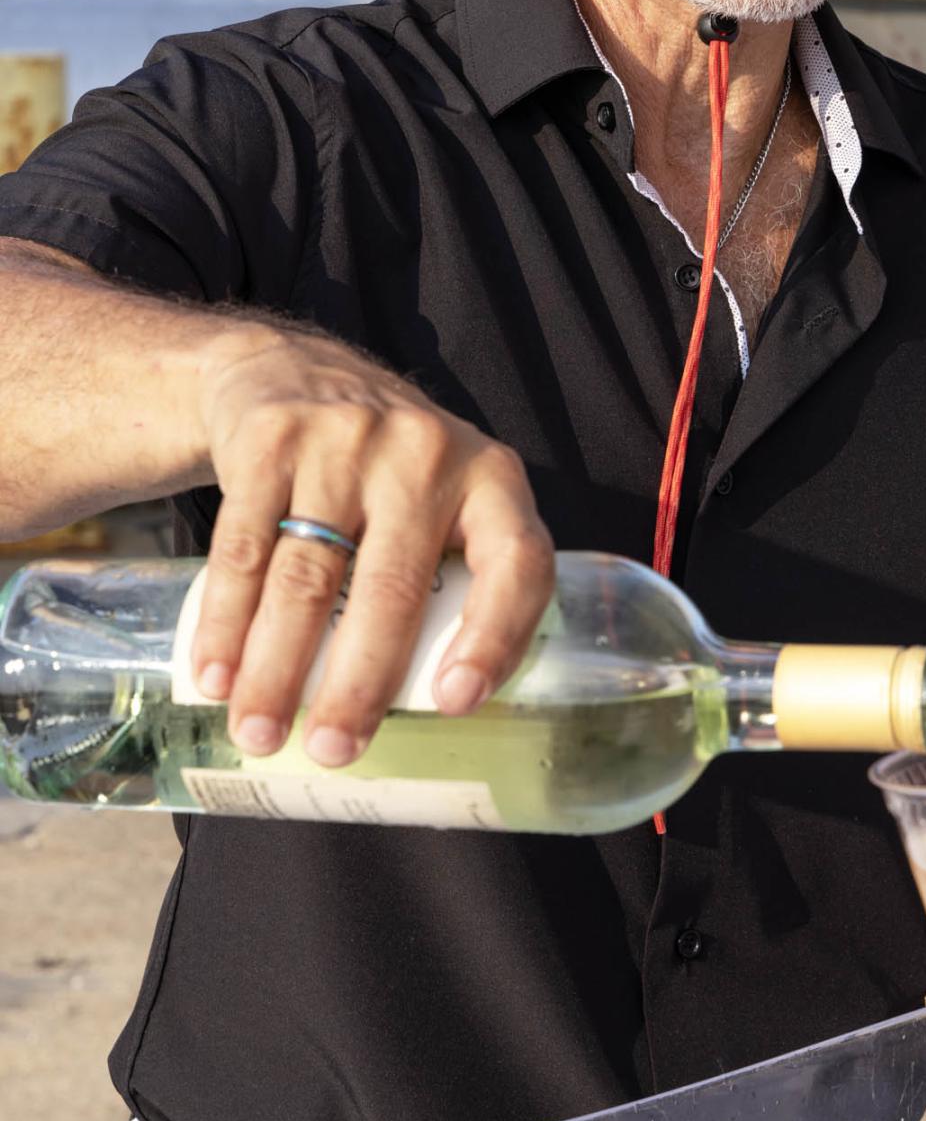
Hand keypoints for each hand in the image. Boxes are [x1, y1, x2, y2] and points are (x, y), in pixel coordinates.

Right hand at [191, 323, 553, 766]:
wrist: (293, 370)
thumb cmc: (389, 471)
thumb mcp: (448, 497)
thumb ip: (455, 576)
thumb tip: (439, 722)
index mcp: (491, 479)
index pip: (516, 560)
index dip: (495, 635)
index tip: (455, 700)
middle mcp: (425, 453)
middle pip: (394, 586)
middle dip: (359, 684)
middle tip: (334, 751)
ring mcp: (346, 439)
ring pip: (310, 576)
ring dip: (278, 668)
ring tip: (259, 732)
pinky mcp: (270, 439)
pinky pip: (245, 547)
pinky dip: (225, 620)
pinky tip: (214, 674)